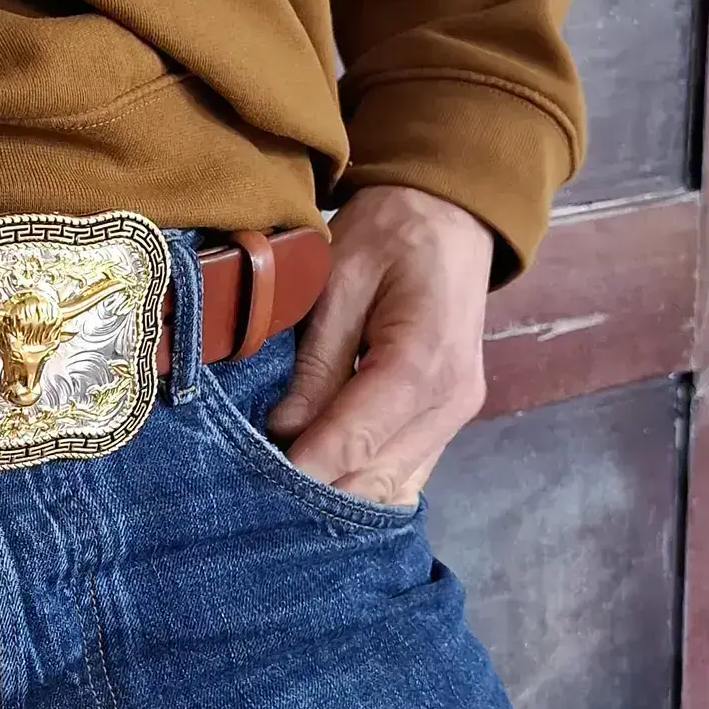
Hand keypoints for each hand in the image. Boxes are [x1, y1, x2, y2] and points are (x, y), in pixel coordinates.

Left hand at [268, 186, 492, 505]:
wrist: (449, 216)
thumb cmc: (388, 236)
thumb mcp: (337, 284)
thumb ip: (315, 363)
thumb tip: (283, 429)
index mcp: (423, 361)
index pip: (355, 441)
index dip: (303, 469)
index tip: (252, 482)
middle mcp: (450, 401)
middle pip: (376, 478)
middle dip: (316, 488)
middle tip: (255, 486)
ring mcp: (456, 415)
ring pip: (392, 487)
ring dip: (339, 492)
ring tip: (280, 485)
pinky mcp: (449, 419)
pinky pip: (405, 471)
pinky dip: (363, 479)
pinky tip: (321, 472)